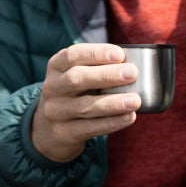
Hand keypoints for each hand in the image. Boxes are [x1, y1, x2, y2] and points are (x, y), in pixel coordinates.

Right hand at [31, 44, 139, 163]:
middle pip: (77, 79)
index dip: (96, 53)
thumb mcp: (77, 76)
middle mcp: (52, 88)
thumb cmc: (74, 94)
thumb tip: (132, 66)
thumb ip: (98, 68)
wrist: (50, 130)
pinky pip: (91, 127)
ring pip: (85, 106)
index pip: (72, 55)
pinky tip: (129, 117)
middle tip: (132, 73)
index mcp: (56, 66)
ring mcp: (56, 112)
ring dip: (113, 103)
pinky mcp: (64, 133)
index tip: (120, 54)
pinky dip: (112, 122)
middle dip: (106, 75)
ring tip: (135, 100)